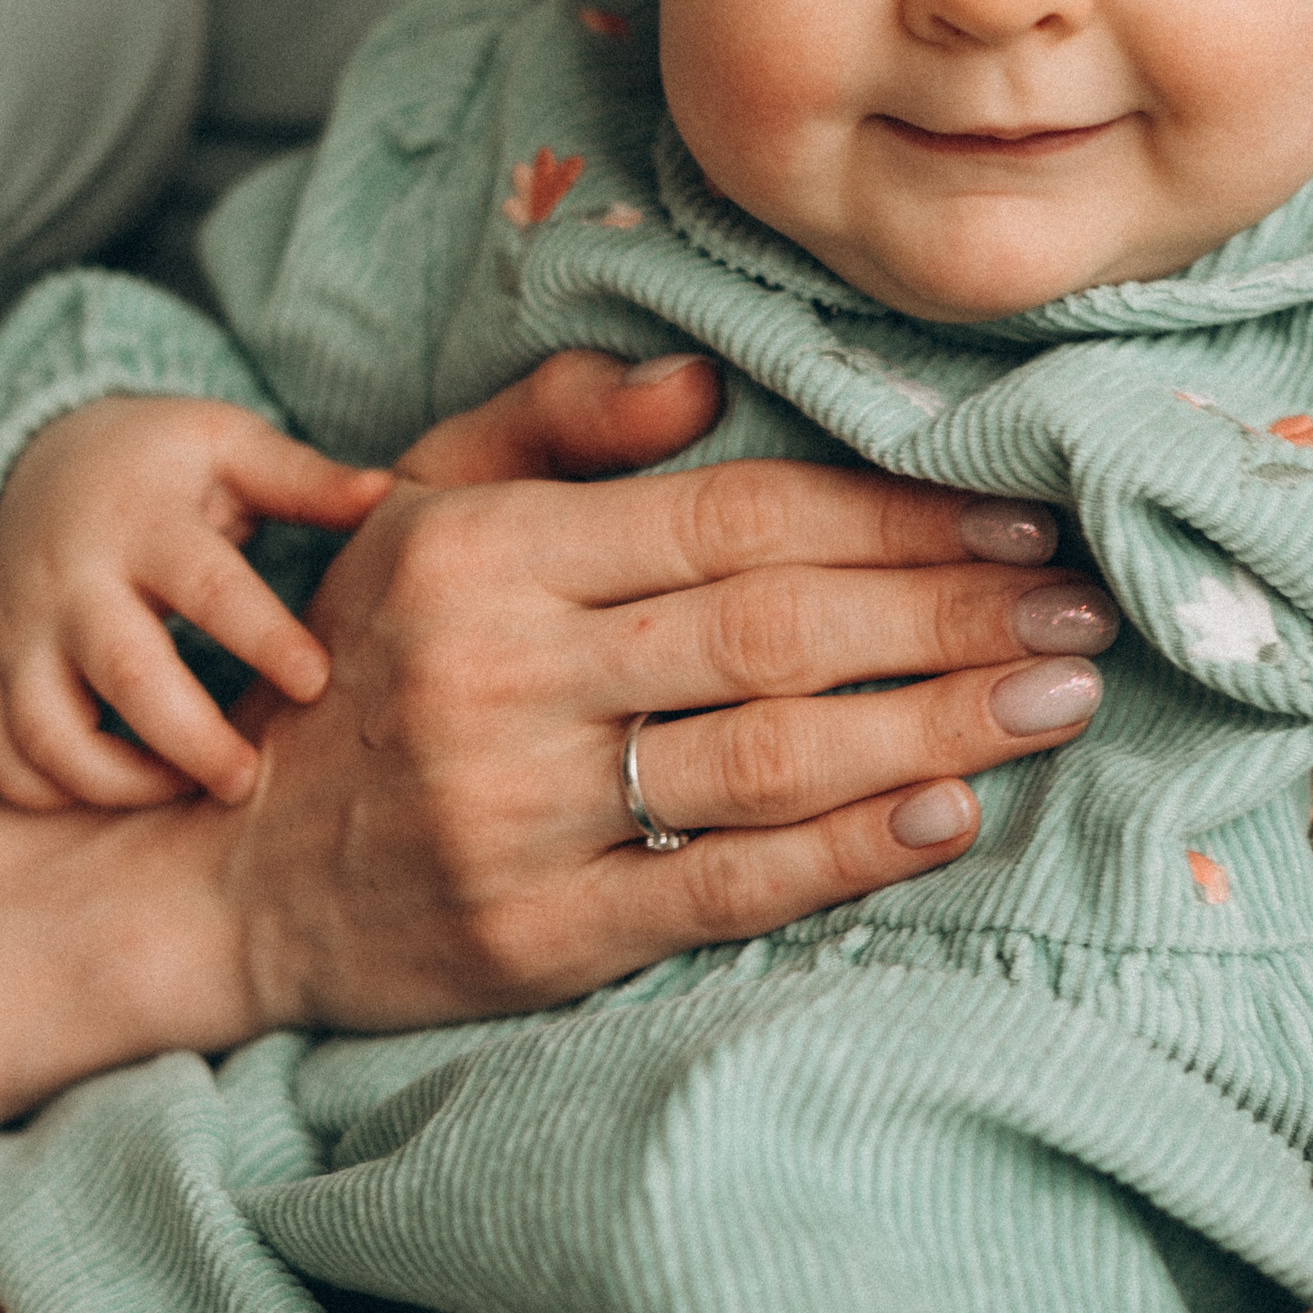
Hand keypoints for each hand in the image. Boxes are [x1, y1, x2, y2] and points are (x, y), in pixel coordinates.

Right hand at [0, 398, 393, 811]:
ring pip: (44, 729)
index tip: (317, 682)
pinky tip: (110, 794)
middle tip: (248, 779)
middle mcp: (73, 582)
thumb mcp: (229, 446)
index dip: (264, 638)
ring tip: (188, 789)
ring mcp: (22, 631)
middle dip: (188, 738)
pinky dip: (40, 790)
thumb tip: (387, 491)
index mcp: (144, 523)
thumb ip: (303, 478)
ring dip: (114, 779)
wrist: (44, 458)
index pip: (207, 587)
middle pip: (124, 672)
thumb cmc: (163, 462)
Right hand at [207, 351, 1117, 1030]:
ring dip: (938, 723)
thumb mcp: (421, 503)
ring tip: (1062, 697)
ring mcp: (523, 813)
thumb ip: (555, 422)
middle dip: (952, 612)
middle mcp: (506, 674)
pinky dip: (849, 851)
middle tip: (1082, 604)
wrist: (230, 868)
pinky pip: (725, 886)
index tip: (1018, 512)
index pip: (735, 518)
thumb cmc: (366, 663)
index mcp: (491, 554)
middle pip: (779, 631)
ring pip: (771, 755)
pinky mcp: (542, 935)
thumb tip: (701, 377)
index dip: (893, 514)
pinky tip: (956, 812)